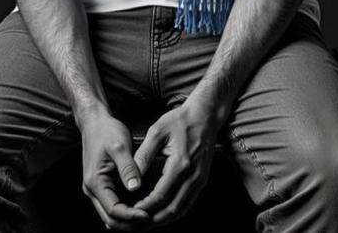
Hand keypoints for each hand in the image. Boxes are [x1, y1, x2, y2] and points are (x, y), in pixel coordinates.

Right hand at [80, 110, 149, 229]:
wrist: (95, 122)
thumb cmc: (106, 131)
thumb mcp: (119, 146)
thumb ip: (127, 167)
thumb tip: (136, 187)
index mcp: (95, 182)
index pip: (113, 210)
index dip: (131, 216)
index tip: (148, 215)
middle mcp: (93, 190)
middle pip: (111, 219)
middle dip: (131, 224)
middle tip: (153, 221)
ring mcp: (97, 189)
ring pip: (112, 216)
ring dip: (129, 221)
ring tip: (150, 218)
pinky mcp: (104, 186)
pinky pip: (115, 205)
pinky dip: (127, 211)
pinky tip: (142, 209)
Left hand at [132, 100, 218, 224]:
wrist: (205, 115)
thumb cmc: (180, 120)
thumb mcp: (157, 131)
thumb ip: (144, 154)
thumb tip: (132, 176)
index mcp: (181, 163)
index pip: (161, 195)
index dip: (146, 207)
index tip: (132, 210)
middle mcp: (193, 175)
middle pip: (173, 209)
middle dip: (154, 220)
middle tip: (138, 224)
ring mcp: (200, 179)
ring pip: (182, 209)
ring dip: (164, 219)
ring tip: (147, 222)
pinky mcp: (202, 179)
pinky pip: (188, 202)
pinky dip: (175, 211)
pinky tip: (162, 212)